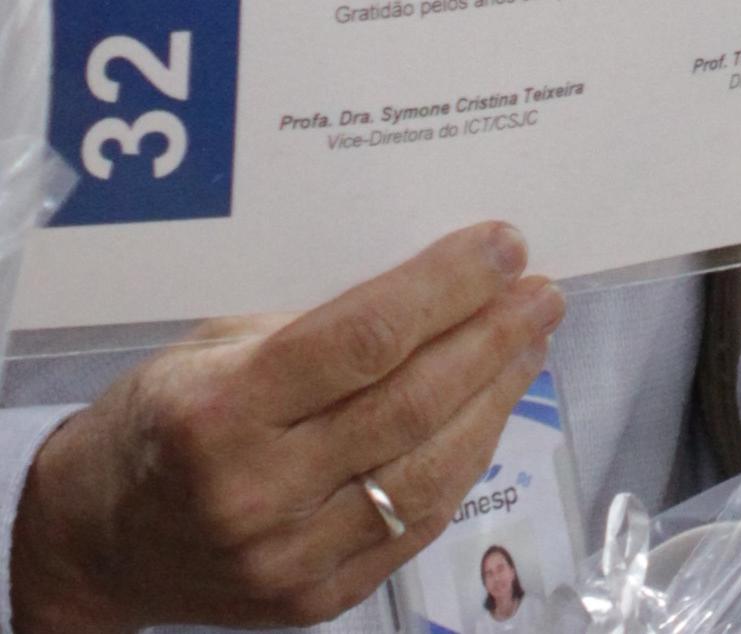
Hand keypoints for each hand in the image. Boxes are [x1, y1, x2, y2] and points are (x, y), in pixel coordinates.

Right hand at [11, 223, 563, 633]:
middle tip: (541, 289)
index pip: (362, 340)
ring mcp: (287, 559)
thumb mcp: (211, 345)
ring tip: (530, 342)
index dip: (446, 288)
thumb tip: (431, 285)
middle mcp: (257, 492)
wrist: (97, 544)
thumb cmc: (158, 420)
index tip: (505, 245)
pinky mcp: (312, 601)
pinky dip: (463, 463)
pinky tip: (490, 411)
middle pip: (408, 405)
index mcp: (222, 413)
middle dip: (490, 337)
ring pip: (426, 473)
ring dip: (494, 399)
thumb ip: (310, 326)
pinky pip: (412, 527)